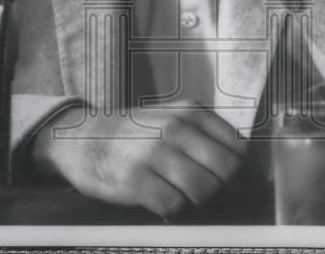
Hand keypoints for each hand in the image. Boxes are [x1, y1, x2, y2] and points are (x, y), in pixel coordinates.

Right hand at [31, 102, 246, 217]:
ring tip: (185, 198)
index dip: (240, 169)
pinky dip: (175, 212)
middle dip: (223, 188)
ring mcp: (155, 154)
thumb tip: (242, 166)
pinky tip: (165, 204)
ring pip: (204, 190)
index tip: (232, 180)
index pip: (237, 146)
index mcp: (189, 112)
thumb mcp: (170, 116)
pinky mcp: (136, 181)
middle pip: (226, 170)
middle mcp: (175, 129)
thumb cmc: (133, 133)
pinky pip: (174, 206)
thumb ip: (203, 133)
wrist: (82, 138)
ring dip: (199, 202)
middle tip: (210, 193)